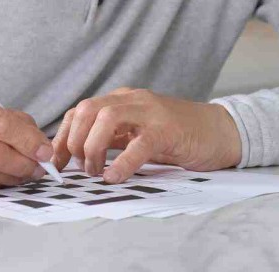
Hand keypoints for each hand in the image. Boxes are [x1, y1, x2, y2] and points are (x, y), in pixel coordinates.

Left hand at [50, 87, 241, 183]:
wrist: (221, 131)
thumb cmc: (179, 137)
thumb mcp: (138, 134)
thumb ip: (113, 140)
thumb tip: (80, 159)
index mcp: (122, 100)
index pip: (81, 110)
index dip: (63, 136)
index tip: (57, 162)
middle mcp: (133, 100)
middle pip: (87, 109)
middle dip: (74, 140)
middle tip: (78, 167)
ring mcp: (151, 112)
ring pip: (107, 118)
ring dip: (93, 147)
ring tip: (96, 171)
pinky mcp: (168, 130)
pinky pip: (138, 144)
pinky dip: (122, 163)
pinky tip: (114, 177)